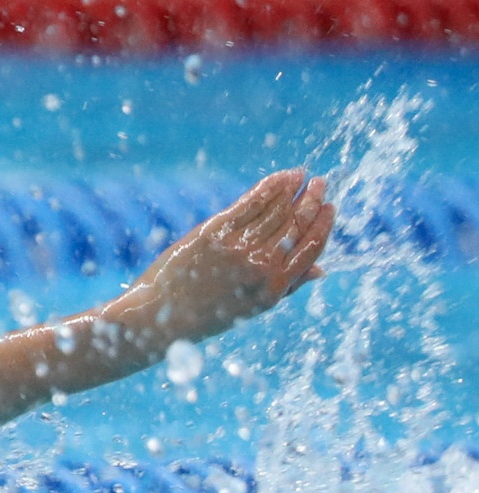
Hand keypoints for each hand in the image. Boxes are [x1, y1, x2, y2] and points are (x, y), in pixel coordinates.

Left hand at [122, 168, 333, 344]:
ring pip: (276, 210)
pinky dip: (270, 187)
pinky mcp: (215, 232)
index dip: (323, 224)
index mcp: (276, 286)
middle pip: (296, 224)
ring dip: (294, 190)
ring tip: (302, 177)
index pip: (311, 247)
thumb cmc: (208, 312)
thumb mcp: (254, 306)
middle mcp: (262, 264)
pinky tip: (282, 178)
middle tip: (321, 183)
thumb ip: (288, 285)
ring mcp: (239, 246)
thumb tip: (321, 270)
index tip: (330, 207)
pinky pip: (251, 202)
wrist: (161, 315)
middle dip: (312, 201)